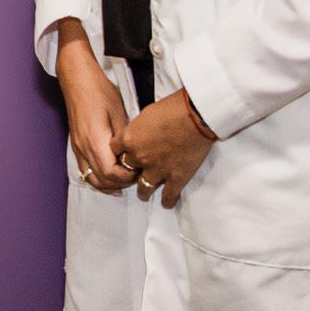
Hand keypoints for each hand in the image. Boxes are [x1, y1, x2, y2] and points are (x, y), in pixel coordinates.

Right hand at [54, 20, 138, 192]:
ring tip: (125, 179)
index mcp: (95, 140)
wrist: (77, 78)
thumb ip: (124, 137)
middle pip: (101, 180)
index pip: (111, 173)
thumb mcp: (118, 112)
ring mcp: (77, 148)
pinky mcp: (76, 145)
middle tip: (136, 175)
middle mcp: (83, 148)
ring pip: (91, 178)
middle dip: (120, 183)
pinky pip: (85, 170)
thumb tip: (133, 154)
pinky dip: (97, 177)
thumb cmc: (98, 90)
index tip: (140, 170)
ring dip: (108, 184)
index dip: (127, 177)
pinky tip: (109, 177)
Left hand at [112, 91, 214, 210]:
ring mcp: (157, 170)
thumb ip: (138, 129)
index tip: (123, 154)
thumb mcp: (146, 113)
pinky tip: (166, 203)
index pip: (114, 150)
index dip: (119, 152)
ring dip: (144, 191)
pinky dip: (167, 201)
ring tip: (145, 193)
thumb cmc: (172, 107)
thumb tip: (139, 134)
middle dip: (130, 171)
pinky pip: (168, 196)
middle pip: (126, 171)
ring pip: (144, 189)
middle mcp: (139, 157)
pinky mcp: (176, 178)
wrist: (196, 116)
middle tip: (134, 173)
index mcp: (130, 139)